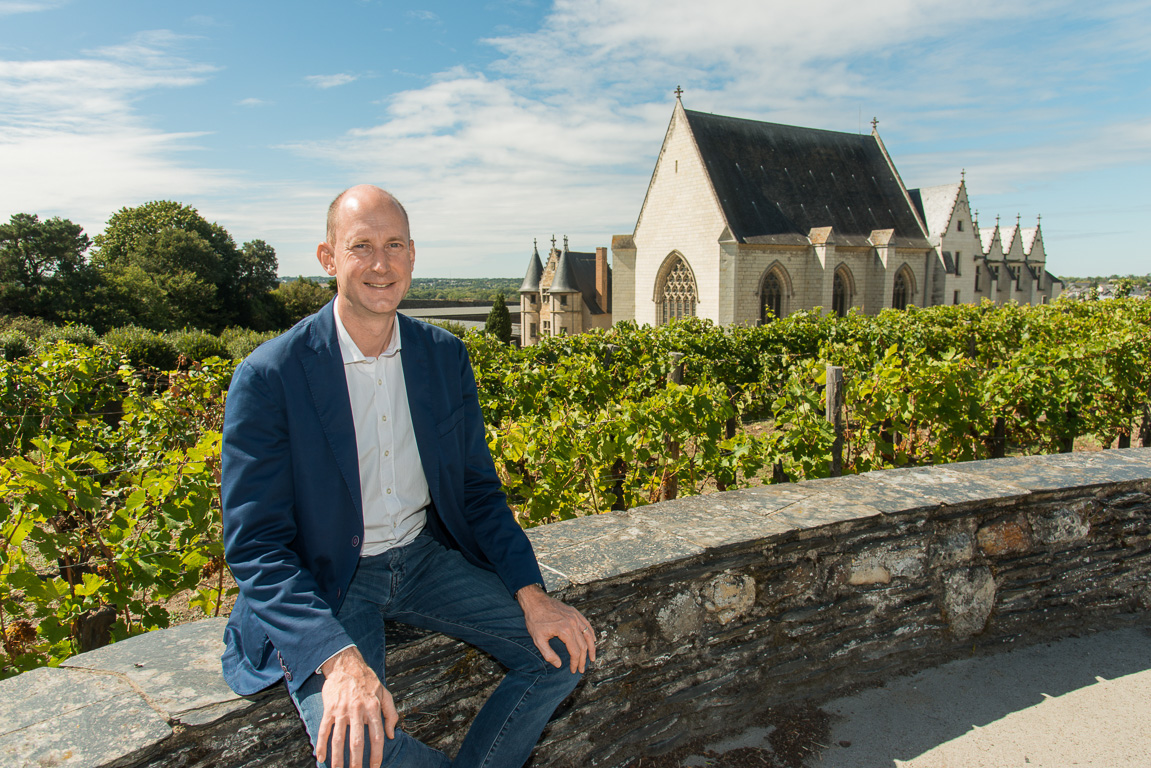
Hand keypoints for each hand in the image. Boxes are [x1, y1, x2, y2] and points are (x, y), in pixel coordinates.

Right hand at [315, 646, 398, 767]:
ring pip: (339, 739)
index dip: (376, 754)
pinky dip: (321, 745)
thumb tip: (391, 735)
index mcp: (373, 708)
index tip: (375, 767)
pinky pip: (324, 730)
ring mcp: (342, 710)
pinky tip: (320, 758)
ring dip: (337, 758)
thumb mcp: (385, 693)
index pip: (377, 736)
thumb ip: (391, 714)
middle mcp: (358, 710)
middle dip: (356, 762)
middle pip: (357, 741)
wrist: (347, 665)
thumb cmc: (368, 681)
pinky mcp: (329, 709)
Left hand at [516, 584, 596, 673]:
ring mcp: (575, 617)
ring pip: (588, 635)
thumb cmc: (535, 620)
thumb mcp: (538, 639)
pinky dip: (591, 634)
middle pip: (583, 645)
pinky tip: (592, 640)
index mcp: (565, 631)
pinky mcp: (575, 612)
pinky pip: (586, 625)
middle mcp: (573, 623)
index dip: (575, 663)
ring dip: (591, 648)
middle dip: (583, 659)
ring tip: (592, 658)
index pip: (575, 652)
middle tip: (581, 669)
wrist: (534, 601)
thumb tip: (559, 664)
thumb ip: (548, 654)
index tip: (573, 670)